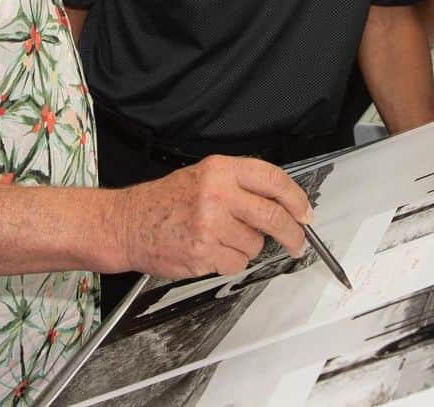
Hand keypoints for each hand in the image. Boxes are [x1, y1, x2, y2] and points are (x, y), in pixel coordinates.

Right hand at [112, 155, 311, 280]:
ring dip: (246, 247)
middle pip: (273, 215)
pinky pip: (236, 264)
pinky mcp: (203, 253)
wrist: (128, 222)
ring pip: (255, 244)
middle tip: (297, 241)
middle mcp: (217, 194)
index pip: (272, 178)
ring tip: (220, 238)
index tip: (305, 212)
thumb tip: (281, 203)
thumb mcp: (203, 176)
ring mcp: (210, 225)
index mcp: (220, 170)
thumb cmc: (165, 201)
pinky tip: (210, 250)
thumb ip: (239, 185)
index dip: (295, 197)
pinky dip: (229, 262)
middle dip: (293, 233)